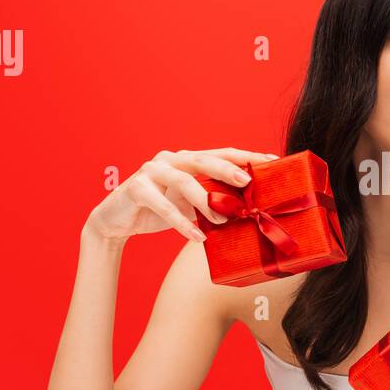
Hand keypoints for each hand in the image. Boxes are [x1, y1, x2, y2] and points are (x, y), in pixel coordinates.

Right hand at [83, 147, 278, 243]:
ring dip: (205, 200)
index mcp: (188, 160)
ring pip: (183, 180)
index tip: (273, 160)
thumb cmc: (160, 211)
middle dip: (227, 168)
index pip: (222, 154)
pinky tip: (197, 236)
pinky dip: (181, 222)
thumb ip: (213, 203)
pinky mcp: (136, 188)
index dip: (247, 156)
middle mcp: (171, 160)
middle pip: (203, 160)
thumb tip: (251, 214)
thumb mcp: (191, 206)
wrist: (116, 222)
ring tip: (224, 219)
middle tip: (248, 180)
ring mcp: (152, 171)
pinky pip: (162, 204)